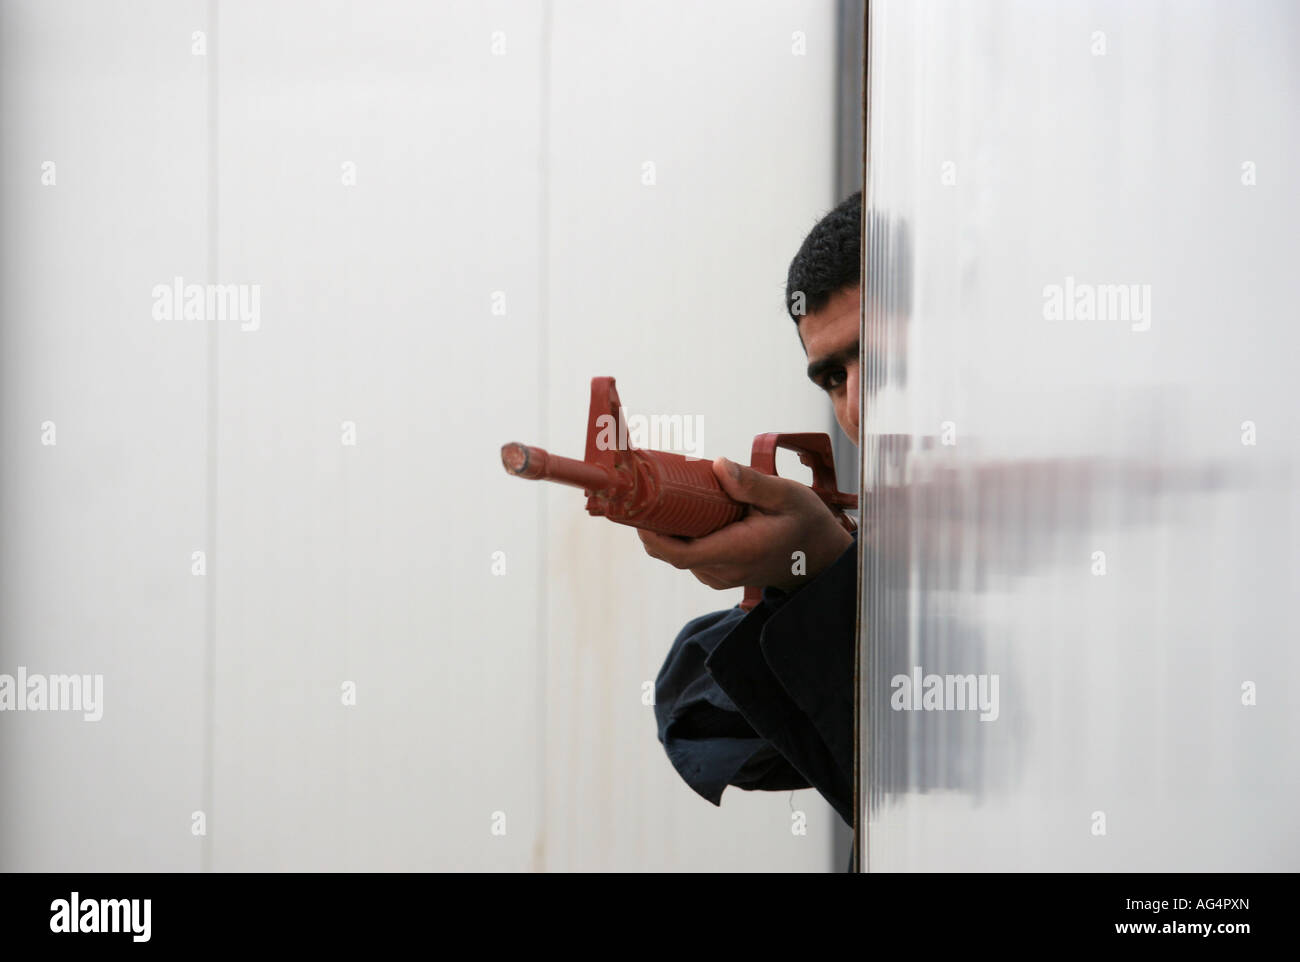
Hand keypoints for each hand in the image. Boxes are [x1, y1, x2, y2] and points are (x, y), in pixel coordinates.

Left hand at [637, 456, 852, 592]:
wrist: (820, 557)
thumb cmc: (805, 523)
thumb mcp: (788, 495)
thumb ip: (752, 483)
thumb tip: (718, 465)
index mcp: (739, 551)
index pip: (682, 553)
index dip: (652, 535)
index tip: (638, 510)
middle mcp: (724, 570)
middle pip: (671, 553)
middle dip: (651, 524)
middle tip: (641, 488)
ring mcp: (720, 575)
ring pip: (677, 554)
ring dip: (665, 528)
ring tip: (660, 493)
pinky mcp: (718, 572)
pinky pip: (688, 555)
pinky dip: (679, 534)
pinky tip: (680, 508)